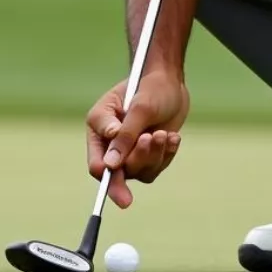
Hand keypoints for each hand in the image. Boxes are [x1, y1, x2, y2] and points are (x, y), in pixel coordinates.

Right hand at [85, 70, 189, 207]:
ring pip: (140, 172)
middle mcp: (111, 145)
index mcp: (99, 129)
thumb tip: (110, 164)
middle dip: (139, 158)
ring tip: (164, 133)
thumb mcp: (139, 107)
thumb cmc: (150, 87)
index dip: (107, 179)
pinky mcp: (148, 155)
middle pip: (120, 173)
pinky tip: (174, 137)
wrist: (170, 83)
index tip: (122, 188)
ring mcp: (130, 151)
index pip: (97, 165)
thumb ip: (125, 135)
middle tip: (154, 138)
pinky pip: (156, 168)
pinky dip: (166, 155)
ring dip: (155, 155)